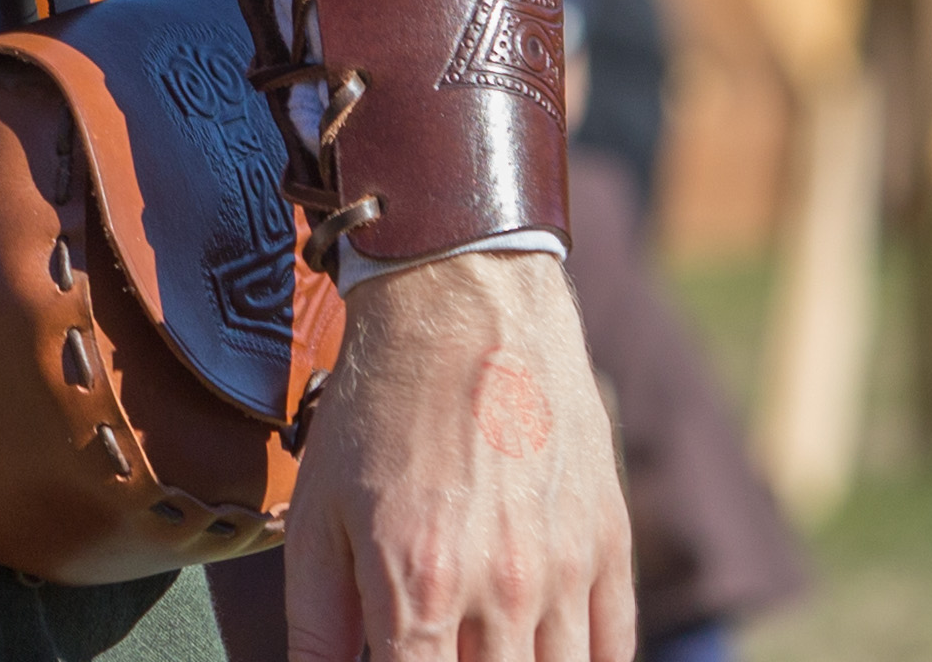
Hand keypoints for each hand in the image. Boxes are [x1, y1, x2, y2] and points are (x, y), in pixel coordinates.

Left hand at [283, 249, 635, 661]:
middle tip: (434, 649)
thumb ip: (318, 624)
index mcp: (421, 588)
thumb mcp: (319, 511)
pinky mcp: (608, 544)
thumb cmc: (380, 407)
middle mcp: (504, 591)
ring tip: (478, 647)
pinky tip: (541, 654)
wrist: (466, 303)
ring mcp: (566, 570)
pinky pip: (613, 651)